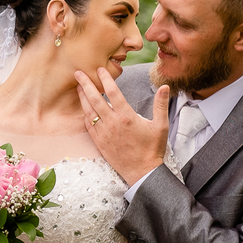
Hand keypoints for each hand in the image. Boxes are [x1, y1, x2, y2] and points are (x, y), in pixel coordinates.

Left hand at [75, 68, 169, 185]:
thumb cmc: (152, 148)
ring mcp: (104, 133)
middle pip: (95, 99)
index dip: (105, 80)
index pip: (113, 93)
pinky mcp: (99, 142)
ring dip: (82, 98)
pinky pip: (88, 125)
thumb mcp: (161, 125)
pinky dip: (84, 114)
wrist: (142, 171)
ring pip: (89, 111)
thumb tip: (165, 86)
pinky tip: (82, 107)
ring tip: (77, 86)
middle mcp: (112, 123)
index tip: (99, 70)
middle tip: (77, 73)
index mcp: (127, 117)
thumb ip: (160, 104)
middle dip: (85, 84)